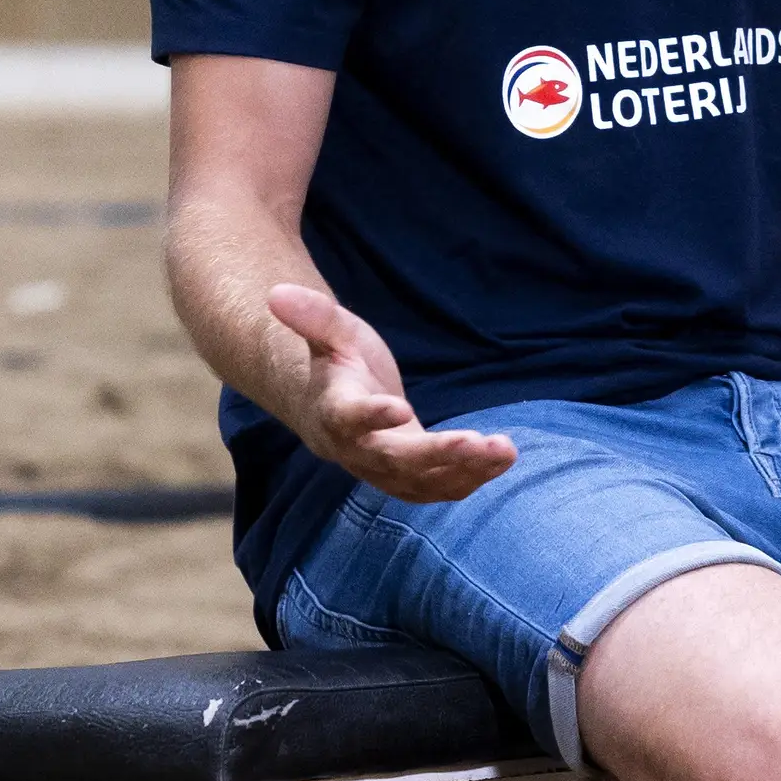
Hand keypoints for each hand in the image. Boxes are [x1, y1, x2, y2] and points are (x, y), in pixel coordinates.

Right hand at [266, 285, 516, 501]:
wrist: (332, 408)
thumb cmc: (334, 363)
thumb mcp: (329, 332)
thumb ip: (312, 315)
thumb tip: (276, 293)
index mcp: (335, 412)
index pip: (350, 419)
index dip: (372, 416)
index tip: (399, 407)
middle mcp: (358, 450)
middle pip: (395, 459)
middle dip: (436, 453)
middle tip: (474, 442)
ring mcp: (385, 470)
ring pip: (423, 480)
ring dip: (465, 470)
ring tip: (503, 450)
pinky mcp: (410, 477)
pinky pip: (440, 487)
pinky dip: (472, 477)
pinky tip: (503, 457)